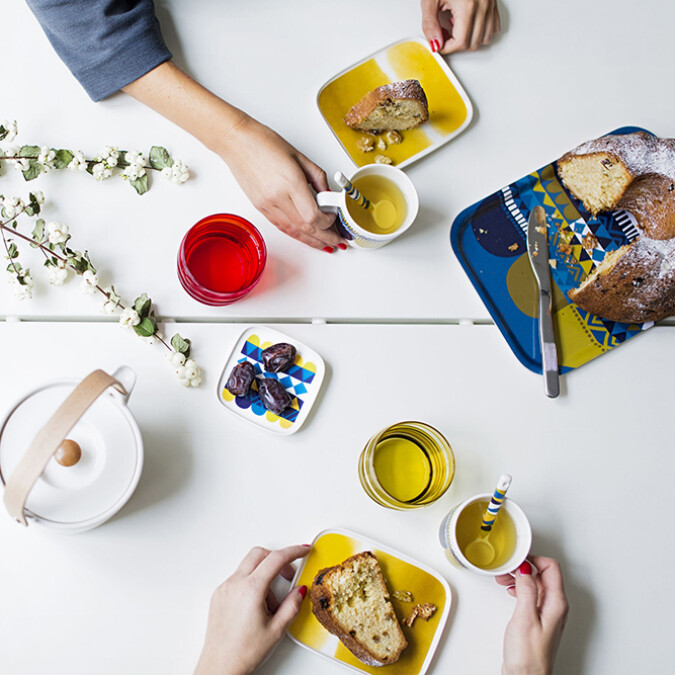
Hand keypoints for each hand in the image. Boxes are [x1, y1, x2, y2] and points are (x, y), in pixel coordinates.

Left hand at [194, 544, 310, 674]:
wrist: (219, 668)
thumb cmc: (243, 653)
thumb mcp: (277, 630)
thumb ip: (292, 605)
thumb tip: (300, 590)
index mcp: (251, 589)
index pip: (276, 559)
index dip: (293, 552)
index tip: (303, 550)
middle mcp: (235, 584)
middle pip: (259, 554)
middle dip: (277, 559)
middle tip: (288, 575)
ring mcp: (225, 588)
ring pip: (248, 566)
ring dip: (264, 574)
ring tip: (270, 603)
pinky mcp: (218, 595)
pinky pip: (238, 578)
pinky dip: (251, 583)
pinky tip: (256, 605)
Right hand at [219, 115, 344, 251]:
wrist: (236, 142)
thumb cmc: (264, 143)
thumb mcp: (299, 156)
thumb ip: (318, 178)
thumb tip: (328, 195)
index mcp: (290, 183)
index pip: (314, 216)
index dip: (328, 222)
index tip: (334, 217)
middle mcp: (278, 198)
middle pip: (306, 228)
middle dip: (326, 238)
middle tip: (338, 241)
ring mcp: (267, 205)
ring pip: (294, 232)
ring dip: (312, 241)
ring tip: (326, 245)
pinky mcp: (261, 208)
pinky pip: (282, 227)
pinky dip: (297, 234)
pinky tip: (306, 237)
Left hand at [421, 0, 500, 53]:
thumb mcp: (430, 0)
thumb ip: (430, 24)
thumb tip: (435, 44)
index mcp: (468, 6)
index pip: (461, 42)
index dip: (447, 47)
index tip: (439, 43)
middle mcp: (482, 6)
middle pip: (473, 43)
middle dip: (456, 44)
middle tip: (444, 33)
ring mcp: (490, 4)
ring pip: (485, 38)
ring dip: (470, 39)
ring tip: (456, 26)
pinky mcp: (494, 2)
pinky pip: (494, 26)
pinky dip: (482, 31)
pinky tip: (469, 22)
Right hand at [496, 557, 568, 674]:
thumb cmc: (528, 655)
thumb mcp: (525, 617)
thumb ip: (526, 589)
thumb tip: (526, 568)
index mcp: (556, 603)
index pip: (551, 567)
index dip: (533, 558)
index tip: (516, 558)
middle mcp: (555, 606)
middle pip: (543, 573)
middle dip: (524, 566)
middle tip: (507, 568)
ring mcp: (548, 611)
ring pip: (536, 582)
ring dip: (520, 577)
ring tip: (505, 579)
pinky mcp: (538, 617)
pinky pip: (532, 593)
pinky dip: (520, 587)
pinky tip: (511, 591)